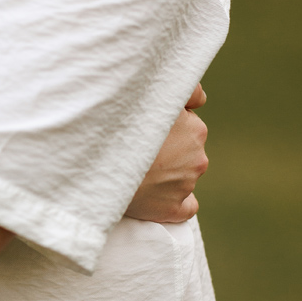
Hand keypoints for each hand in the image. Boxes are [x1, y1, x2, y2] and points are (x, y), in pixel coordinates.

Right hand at [126, 85, 208, 224]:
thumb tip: (200, 100)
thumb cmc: (124, 122)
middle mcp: (197, 158)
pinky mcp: (172, 209)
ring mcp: (186, 185)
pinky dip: (176, 202)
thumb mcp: (156, 93)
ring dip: (167, 173)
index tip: (151, 127)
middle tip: (140, 147)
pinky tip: (159, 197)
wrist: (100, 161)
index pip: (190, 125)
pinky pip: (186, 207)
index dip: (170, 125)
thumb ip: (186, 91)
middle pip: (186, 151)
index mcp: (195, 130)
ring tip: (138, 169)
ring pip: (183, 176)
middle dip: (169, 149)